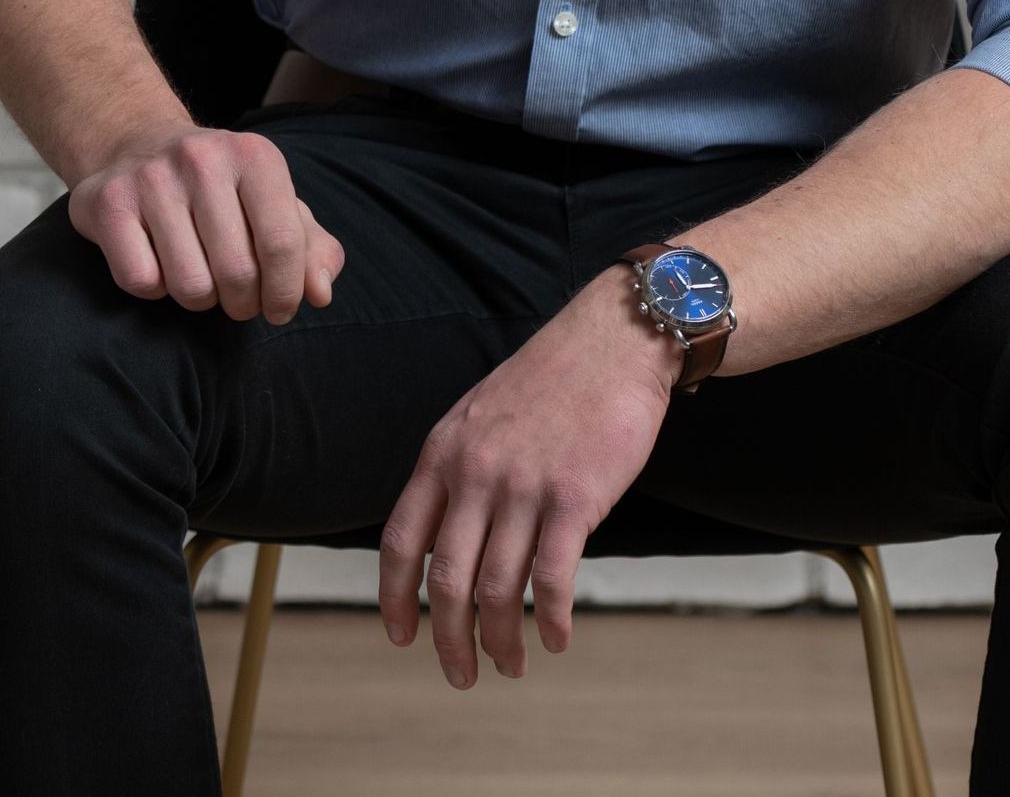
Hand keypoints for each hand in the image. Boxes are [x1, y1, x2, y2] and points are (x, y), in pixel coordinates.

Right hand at [68, 120, 344, 324]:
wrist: (136, 144)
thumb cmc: (221, 188)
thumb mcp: (274, 203)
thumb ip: (311, 248)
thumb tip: (321, 293)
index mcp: (255, 155)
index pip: (283, 243)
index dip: (286, 292)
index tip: (279, 310)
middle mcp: (203, 159)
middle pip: (237, 272)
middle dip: (243, 304)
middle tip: (238, 299)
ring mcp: (151, 179)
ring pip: (190, 286)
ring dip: (200, 298)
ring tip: (200, 275)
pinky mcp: (107, 203)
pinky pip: (142, 281)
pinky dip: (155, 288)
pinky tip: (158, 262)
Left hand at [378, 264, 683, 685]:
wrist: (614, 337)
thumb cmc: (554, 377)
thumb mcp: (480, 413)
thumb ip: (457, 467)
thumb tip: (444, 534)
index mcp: (444, 452)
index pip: (401, 542)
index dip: (395, 599)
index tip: (403, 636)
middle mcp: (476, 472)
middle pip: (446, 581)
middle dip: (449, 640)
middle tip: (461, 674)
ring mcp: (524, 485)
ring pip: (498, 589)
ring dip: (501, 640)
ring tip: (511, 664)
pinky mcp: (575, 496)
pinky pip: (554, 578)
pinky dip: (552, 620)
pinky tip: (557, 638)